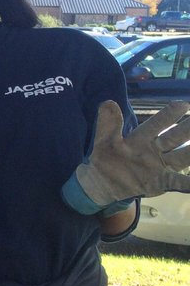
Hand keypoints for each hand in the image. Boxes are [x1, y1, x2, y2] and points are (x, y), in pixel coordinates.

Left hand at [66, 100, 189, 212]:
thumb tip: (108, 102)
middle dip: (189, 129)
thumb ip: (108, 125)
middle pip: (176, 137)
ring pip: (183, 156)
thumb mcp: (104, 142)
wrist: (104, 183)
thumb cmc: (106, 158)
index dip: (168, 115)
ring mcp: (160, 165)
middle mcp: (155, 149)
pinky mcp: (163, 181)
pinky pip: (181, 182)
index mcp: (141, 138)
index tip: (183, 104)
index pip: (156, 124)